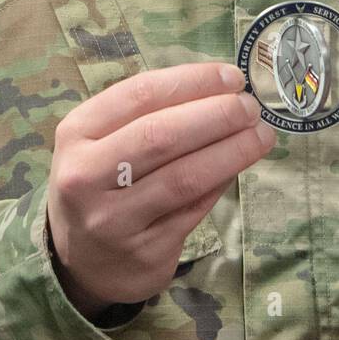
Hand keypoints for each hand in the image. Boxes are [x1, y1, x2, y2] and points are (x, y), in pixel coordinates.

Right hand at [47, 61, 274, 318]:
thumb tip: (223, 92)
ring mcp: (114, 219)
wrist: (79, 262)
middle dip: (216, 115)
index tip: (232, 77)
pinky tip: (240, 166)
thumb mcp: (103, 141)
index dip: (193, 81)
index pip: (140, 94)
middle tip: (250, 107)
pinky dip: (221, 183)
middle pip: (161, 135)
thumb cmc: (101, 182)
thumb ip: (151, 115)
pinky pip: (194, 209)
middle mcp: (87, 176)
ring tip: (261, 135)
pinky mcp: (144, 251)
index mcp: (77, 133)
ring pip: (184, 177)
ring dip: (231, 151)